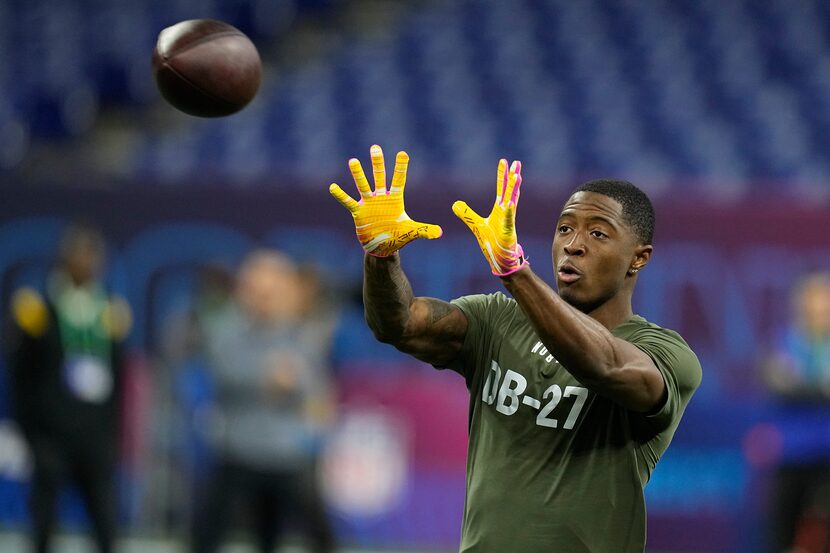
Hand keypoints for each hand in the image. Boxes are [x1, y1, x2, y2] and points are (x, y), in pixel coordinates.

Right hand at [330, 145, 442, 256]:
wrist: (383, 247)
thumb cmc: (398, 237)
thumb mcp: (412, 232)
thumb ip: (425, 231)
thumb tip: (440, 233)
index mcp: (395, 199)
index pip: (399, 180)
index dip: (400, 167)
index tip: (403, 153)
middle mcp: (381, 198)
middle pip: (379, 176)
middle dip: (377, 163)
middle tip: (375, 147)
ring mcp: (369, 203)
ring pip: (363, 185)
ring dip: (358, 174)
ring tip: (353, 161)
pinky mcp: (359, 212)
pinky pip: (349, 202)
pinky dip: (341, 195)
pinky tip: (333, 186)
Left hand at [452, 159, 527, 275]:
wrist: (500, 258)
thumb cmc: (492, 241)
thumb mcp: (476, 225)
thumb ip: (467, 214)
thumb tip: (454, 204)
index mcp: (499, 209)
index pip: (502, 188)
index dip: (502, 175)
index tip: (504, 161)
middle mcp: (506, 212)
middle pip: (510, 190)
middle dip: (513, 176)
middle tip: (517, 162)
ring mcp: (508, 220)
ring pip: (512, 201)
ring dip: (514, 189)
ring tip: (518, 176)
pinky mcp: (508, 231)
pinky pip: (508, 219)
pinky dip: (509, 212)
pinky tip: (509, 203)